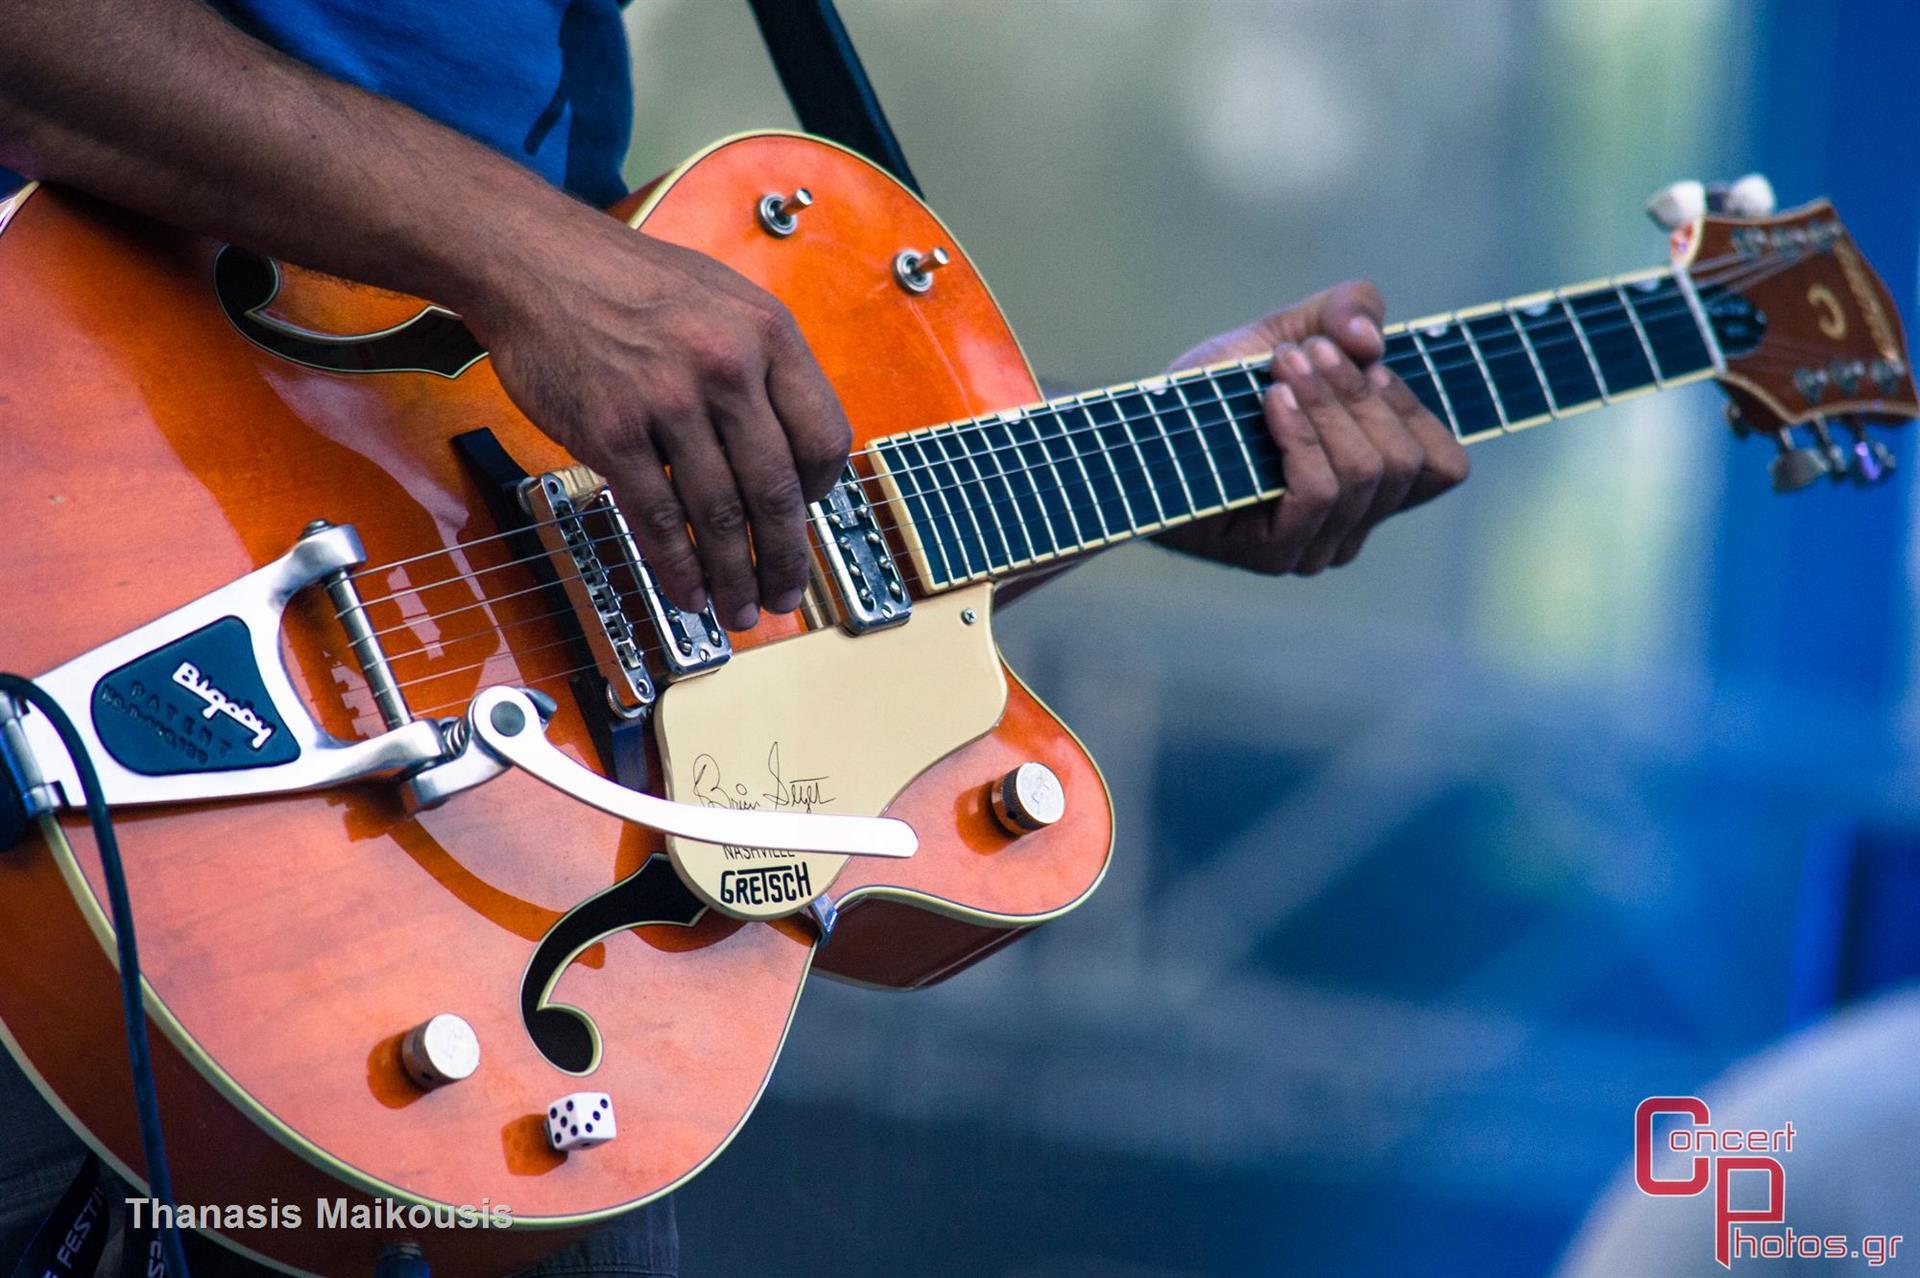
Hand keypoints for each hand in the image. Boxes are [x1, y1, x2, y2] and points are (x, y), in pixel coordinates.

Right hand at [465, 213, 851, 629]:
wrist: (533, 259)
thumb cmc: (627, 282)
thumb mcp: (722, 299)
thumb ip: (762, 365)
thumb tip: (789, 449)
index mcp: (769, 333)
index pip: (825, 436)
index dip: (822, 492)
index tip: (808, 518)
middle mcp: (729, 365)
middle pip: (778, 489)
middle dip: (786, 558)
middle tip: (787, 595)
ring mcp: (670, 400)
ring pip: (720, 514)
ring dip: (734, 576)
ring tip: (740, 610)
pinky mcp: (614, 431)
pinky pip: (658, 518)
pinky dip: (677, 567)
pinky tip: (687, 593)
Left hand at [1155, 281, 1467, 574]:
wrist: (1135, 433)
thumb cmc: (1211, 395)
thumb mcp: (1285, 334)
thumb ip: (1342, 313)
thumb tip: (1372, 341)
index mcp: (1372, 486)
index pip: (1443, 467)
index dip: (1416, 407)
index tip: (1366, 359)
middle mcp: (1353, 526)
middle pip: (1405, 464)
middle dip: (1359, 394)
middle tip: (1305, 352)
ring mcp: (1316, 548)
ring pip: (1364, 475)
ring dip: (1327, 406)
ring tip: (1281, 369)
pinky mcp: (1274, 555)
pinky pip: (1317, 494)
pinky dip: (1300, 437)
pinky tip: (1270, 402)